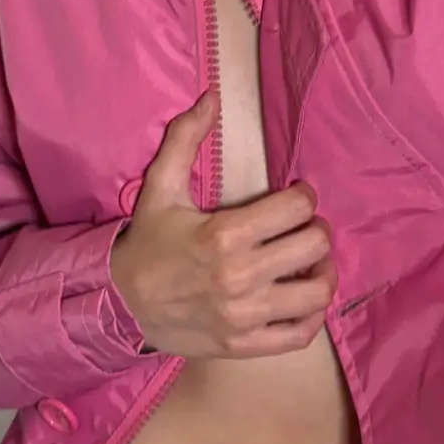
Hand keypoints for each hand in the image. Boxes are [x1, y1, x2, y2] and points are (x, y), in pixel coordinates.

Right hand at [110, 90, 337, 359]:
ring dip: (322, 272)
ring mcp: (245, 317)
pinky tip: (303, 296)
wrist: (121, 304)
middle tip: (303, 226)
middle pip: (314, 246)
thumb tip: (211, 97)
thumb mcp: (161, 186)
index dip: (304, 195)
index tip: (297, 196)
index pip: (297, 208)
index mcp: (224, 234)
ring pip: (316, 293)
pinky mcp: (244, 346)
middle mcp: (240, 277)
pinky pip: (299, 335)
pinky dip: (312, 316)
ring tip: (310, 261)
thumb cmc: (149, 242)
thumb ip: (186, 138)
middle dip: (315, 229)